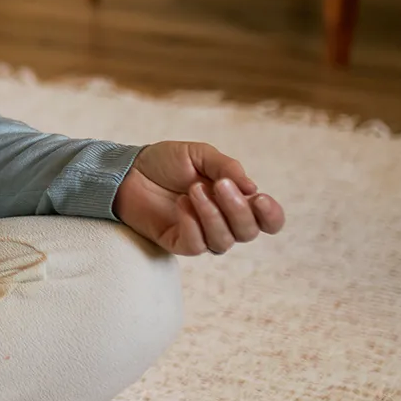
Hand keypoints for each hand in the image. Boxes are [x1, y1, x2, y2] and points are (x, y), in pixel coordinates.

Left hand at [111, 141, 285, 256]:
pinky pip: (196, 245)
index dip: (271, 215)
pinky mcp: (179, 242)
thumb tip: (252, 188)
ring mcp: (202, 235)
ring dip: (212, 214)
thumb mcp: (199, 155)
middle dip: (237, 209)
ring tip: (193, 189)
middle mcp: (224, 222)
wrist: (129, 169)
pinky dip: (192, 224)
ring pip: (223, 241)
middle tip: (218, 184)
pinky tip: (182, 204)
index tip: (259, 197)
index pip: (268, 220)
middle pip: (248, 232)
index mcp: (236, 201)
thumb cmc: (167, 161)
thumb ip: (227, 167)